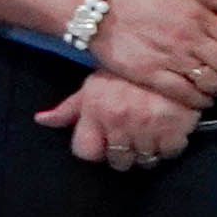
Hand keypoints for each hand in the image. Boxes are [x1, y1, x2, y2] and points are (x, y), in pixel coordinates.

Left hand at [42, 72, 201, 166]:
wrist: (169, 55)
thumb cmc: (126, 72)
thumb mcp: (93, 85)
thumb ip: (68, 108)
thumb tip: (41, 120)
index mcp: (95, 110)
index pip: (85, 152)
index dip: (95, 151)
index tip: (104, 144)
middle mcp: (119, 121)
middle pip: (117, 161)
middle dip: (122, 153)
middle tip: (131, 137)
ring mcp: (147, 127)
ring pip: (144, 160)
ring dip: (147, 150)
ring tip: (150, 132)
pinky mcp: (175, 129)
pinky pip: (169, 153)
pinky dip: (169, 146)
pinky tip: (167, 130)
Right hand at [89, 0, 216, 107]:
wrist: (100, 13)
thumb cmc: (142, 0)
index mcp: (198, 18)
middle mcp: (188, 40)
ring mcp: (171, 59)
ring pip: (209, 84)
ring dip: (213, 90)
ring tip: (207, 88)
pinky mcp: (152, 75)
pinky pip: (185, 95)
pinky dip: (196, 101)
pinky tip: (194, 98)